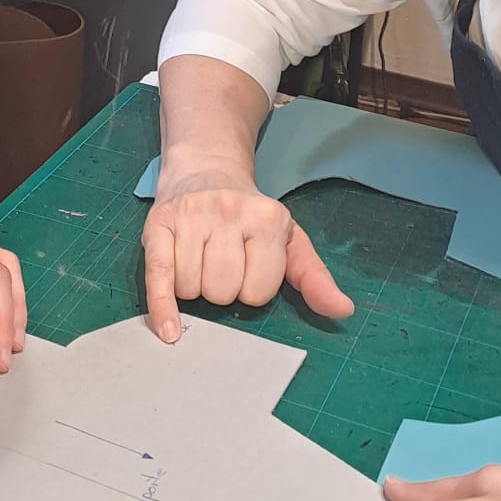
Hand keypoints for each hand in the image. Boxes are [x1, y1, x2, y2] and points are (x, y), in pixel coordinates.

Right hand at [141, 167, 352, 343]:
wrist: (206, 170)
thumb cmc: (249, 217)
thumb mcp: (288, 240)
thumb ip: (314, 277)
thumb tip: (343, 311)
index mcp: (268, 219)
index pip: (259, 291)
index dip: (253, 288)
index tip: (249, 267)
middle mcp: (229, 211)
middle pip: (223, 291)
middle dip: (223, 290)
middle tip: (222, 264)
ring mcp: (191, 215)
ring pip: (192, 289)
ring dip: (195, 289)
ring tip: (200, 261)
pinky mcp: (157, 223)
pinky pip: (158, 276)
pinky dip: (162, 308)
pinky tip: (169, 330)